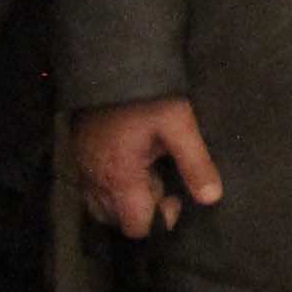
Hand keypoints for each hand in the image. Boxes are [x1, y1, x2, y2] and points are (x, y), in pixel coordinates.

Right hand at [72, 96, 223, 236]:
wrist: (110, 64)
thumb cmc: (148, 96)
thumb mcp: (180, 125)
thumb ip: (196, 164)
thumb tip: (211, 199)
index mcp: (120, 177)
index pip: (135, 227)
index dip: (160, 219)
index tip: (176, 194)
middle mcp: (96, 180)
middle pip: (117, 220)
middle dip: (142, 209)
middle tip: (162, 178)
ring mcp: (83, 169)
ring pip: (102, 207)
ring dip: (126, 200)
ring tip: (147, 172)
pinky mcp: (79, 156)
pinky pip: (92, 189)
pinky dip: (112, 188)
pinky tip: (131, 164)